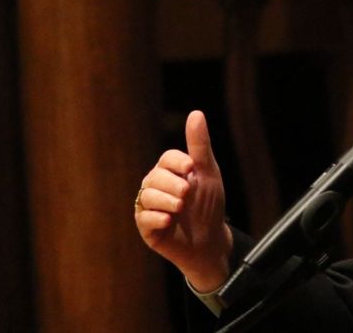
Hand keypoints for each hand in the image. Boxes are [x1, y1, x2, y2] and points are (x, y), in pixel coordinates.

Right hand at [135, 111, 233, 291]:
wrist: (209, 240)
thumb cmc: (209, 205)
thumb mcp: (208, 173)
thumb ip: (200, 146)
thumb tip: (196, 113)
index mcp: (171, 172)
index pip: (167, 158)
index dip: (177, 162)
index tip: (191, 168)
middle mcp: (156, 186)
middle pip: (155, 177)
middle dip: (173, 185)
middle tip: (187, 194)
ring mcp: (149, 207)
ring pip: (147, 196)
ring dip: (167, 201)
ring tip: (181, 208)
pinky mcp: (146, 227)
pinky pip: (143, 218)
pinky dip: (157, 218)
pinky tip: (169, 221)